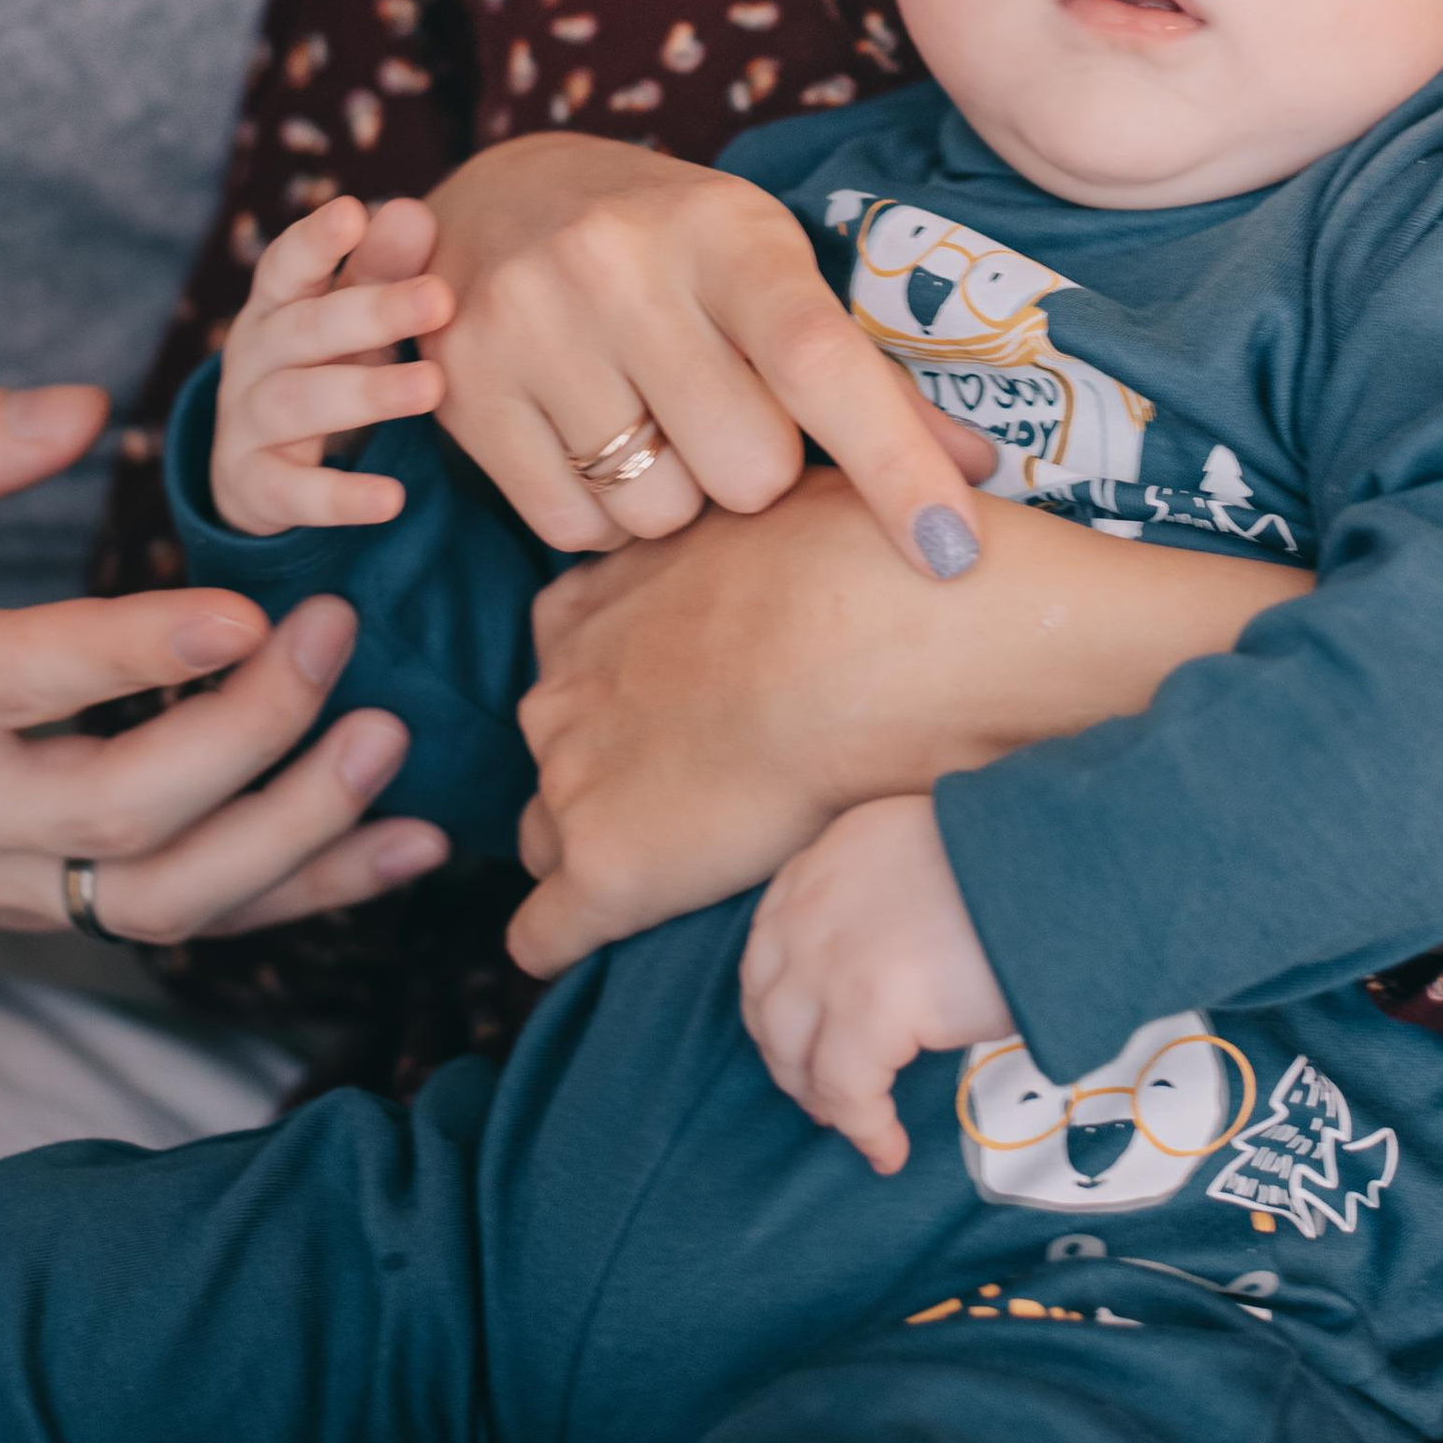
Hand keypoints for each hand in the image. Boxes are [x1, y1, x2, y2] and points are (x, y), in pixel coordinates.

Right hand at [0, 387, 449, 960]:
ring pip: (163, 901)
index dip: (135, 651)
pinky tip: (403, 843)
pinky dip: (304, 894)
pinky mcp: (32, 911)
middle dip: (251, 731)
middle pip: (116, 810)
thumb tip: (83, 409)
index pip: (14, 683)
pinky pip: (181, 925)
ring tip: (389, 737)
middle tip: (337, 627)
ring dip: (296, 833)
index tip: (244, 603)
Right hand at [212, 197, 453, 536]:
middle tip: (439, 299)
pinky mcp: (256, 487)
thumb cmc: (325, 367)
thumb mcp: (352, 319)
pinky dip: (339, 496)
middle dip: (370, 312)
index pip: (285, 266)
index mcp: (276, 306)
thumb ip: (382, 268)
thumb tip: (414, 211)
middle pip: (303, 329)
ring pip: (296, 403)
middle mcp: (253, 357)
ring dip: (365, 394)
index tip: (352, 214)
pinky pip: (292, 492)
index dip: (314, 241)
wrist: (261, 470)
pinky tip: (392, 499)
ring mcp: (246, 423)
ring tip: (431, 388)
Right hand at [423, 137, 988, 571]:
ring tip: (650, 423)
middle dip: (756, 474)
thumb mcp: (770, 270)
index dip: (895, 464)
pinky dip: (600, 518)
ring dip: (675, 501)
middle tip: (725, 417)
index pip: (819, 361)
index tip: (954, 550)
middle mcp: (619, 266)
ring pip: (658, 514)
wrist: (497, 194)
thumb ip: (867, 372)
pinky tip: (590, 444)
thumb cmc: (672, 248)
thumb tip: (981, 470)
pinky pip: (570, 529)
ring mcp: (530, 323)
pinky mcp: (462, 386)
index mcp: (724, 231)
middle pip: (747, 469)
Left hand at [505, 463, 1309, 979]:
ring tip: (684, 866)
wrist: (900, 642)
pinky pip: (542, 932)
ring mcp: (574, 780)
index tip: (687, 700)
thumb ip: (754, 534)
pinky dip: (565, 941)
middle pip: (554, 743)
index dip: (624, 683)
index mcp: (600, 600)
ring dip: (598, 850)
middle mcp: (564, 685)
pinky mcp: (607, 871)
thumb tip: (793, 534)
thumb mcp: (793, 497)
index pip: (569, 651)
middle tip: (705, 781)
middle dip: (606, 766)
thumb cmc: (872, 556)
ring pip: (546, 834)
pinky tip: (604, 945)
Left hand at [742, 799, 1011, 1173]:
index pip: (770, 945)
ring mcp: (830, 959)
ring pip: (796, 1054)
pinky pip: (848, 1093)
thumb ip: (890, 894)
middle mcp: (811, 905)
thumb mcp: (933, 853)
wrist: (1065, 871)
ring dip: (821, 1097)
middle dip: (791, 1057)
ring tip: (857, 1123)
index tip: (803, 1039)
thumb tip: (895, 964)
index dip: (779, 1004)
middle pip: (768, 1004)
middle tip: (824, 1094)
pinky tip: (889, 1150)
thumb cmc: (1023, 867)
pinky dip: (866, 1130)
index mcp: (830, 856)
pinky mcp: (867, 1009)